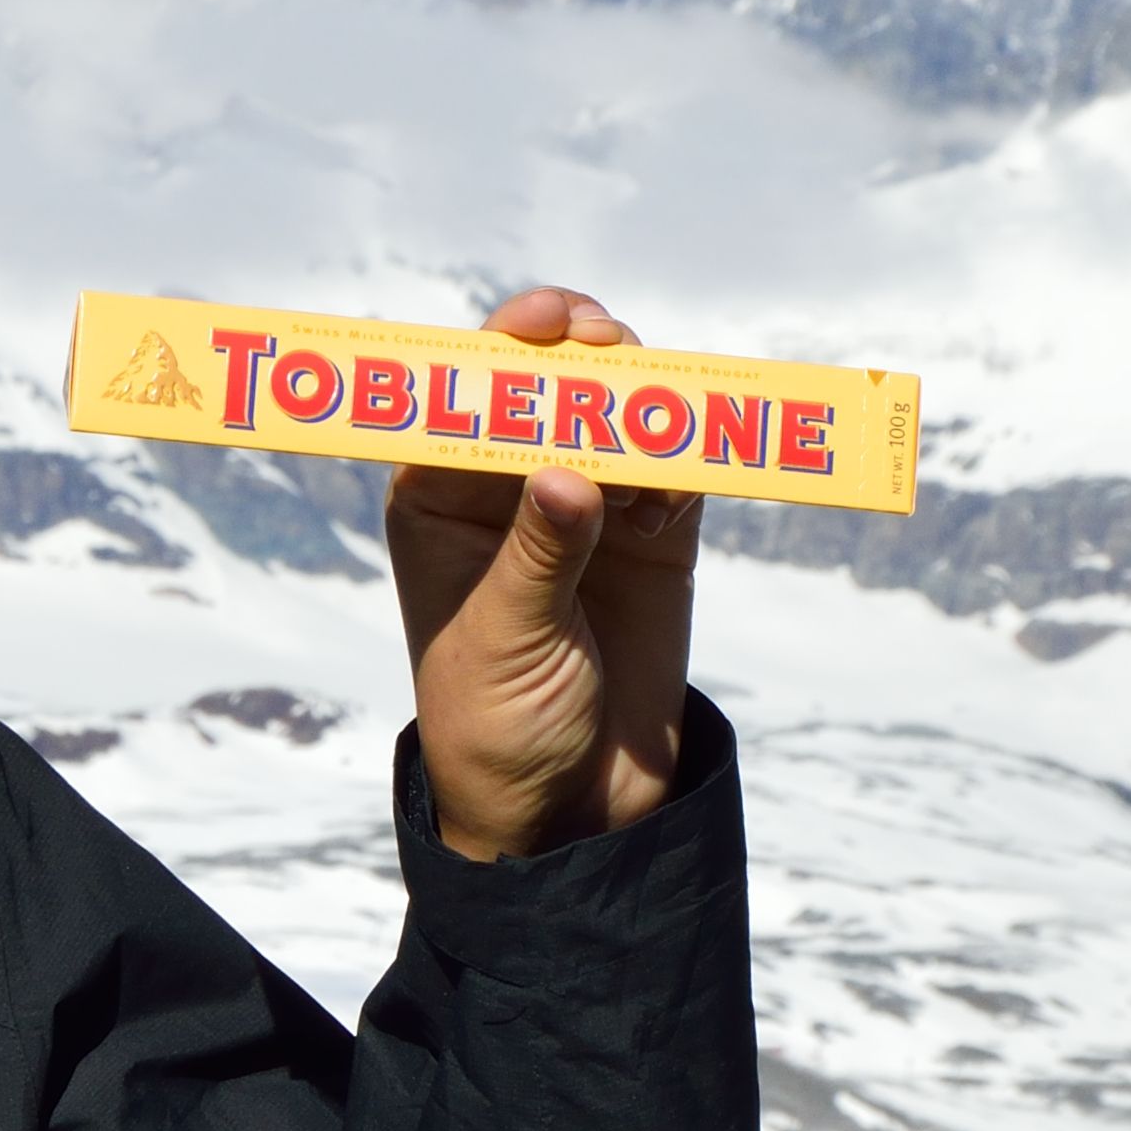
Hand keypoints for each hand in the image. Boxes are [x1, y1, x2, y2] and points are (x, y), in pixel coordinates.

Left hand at [391, 287, 702, 860]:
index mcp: (440, 500)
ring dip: (642, 393)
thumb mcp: (507, 641)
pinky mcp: (654, 539)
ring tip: (660, 402)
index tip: (541, 323)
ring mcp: (588, 508)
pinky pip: (678, 473)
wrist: (569, 807)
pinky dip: (690, 459)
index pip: (463, 399)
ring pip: (619, 415)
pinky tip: (687, 474)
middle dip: (580, 354)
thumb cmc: (497, 727)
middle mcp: (511, 488)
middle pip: (548, 388)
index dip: (499, 348)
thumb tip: (566, 470)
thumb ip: (538, 555)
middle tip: (608, 343)